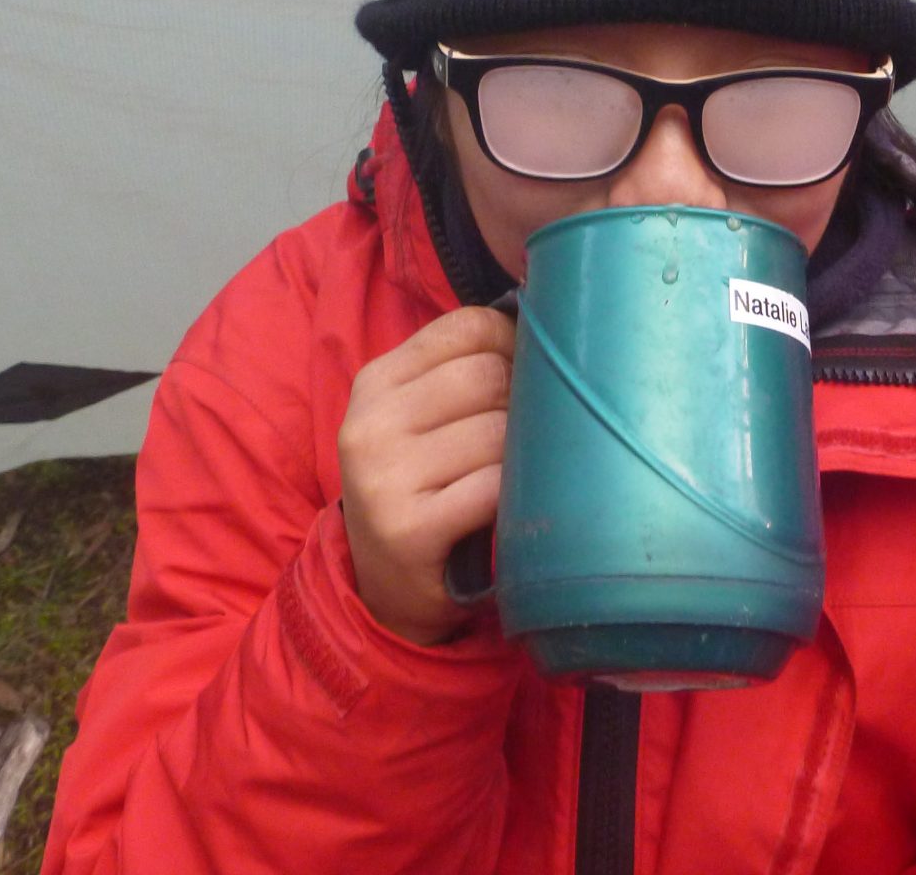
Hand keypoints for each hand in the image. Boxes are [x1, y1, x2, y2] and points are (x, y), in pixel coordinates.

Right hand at [338, 307, 514, 644]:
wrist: (385, 588)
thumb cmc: (422, 487)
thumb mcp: (420, 418)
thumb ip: (463, 369)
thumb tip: (545, 326)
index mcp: (375, 382)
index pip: (467, 327)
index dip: (512, 347)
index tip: (521, 380)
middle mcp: (370, 423)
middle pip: (488, 376)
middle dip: (521, 406)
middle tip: (519, 442)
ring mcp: (383, 477)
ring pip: (498, 432)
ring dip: (520, 458)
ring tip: (508, 479)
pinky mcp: (407, 529)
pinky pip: (494, 487)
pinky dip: (512, 498)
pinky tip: (502, 511)